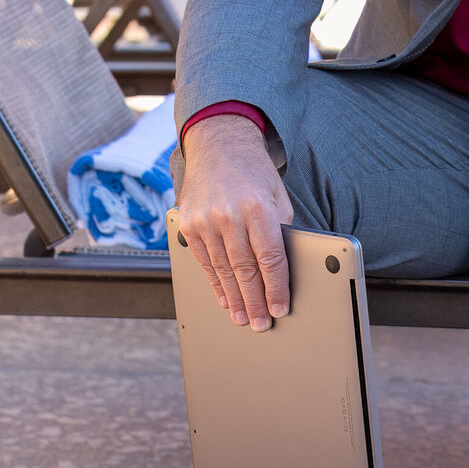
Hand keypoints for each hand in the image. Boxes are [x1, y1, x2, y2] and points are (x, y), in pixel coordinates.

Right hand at [177, 115, 292, 330]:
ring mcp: (204, 221)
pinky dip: (215, 282)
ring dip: (234, 298)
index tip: (281, 308)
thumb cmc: (254, 171)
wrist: (218, 143)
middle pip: (245, 270)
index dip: (277, 288)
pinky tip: (224, 297)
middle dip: (255, 301)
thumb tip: (281, 268)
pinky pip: (203, 261)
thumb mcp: (277, 195)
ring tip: (243, 317)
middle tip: (262, 323)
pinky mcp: (187, 224)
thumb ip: (279, 229)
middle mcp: (228, 215)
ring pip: (222, 270)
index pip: (270, 258)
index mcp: (257, 207)